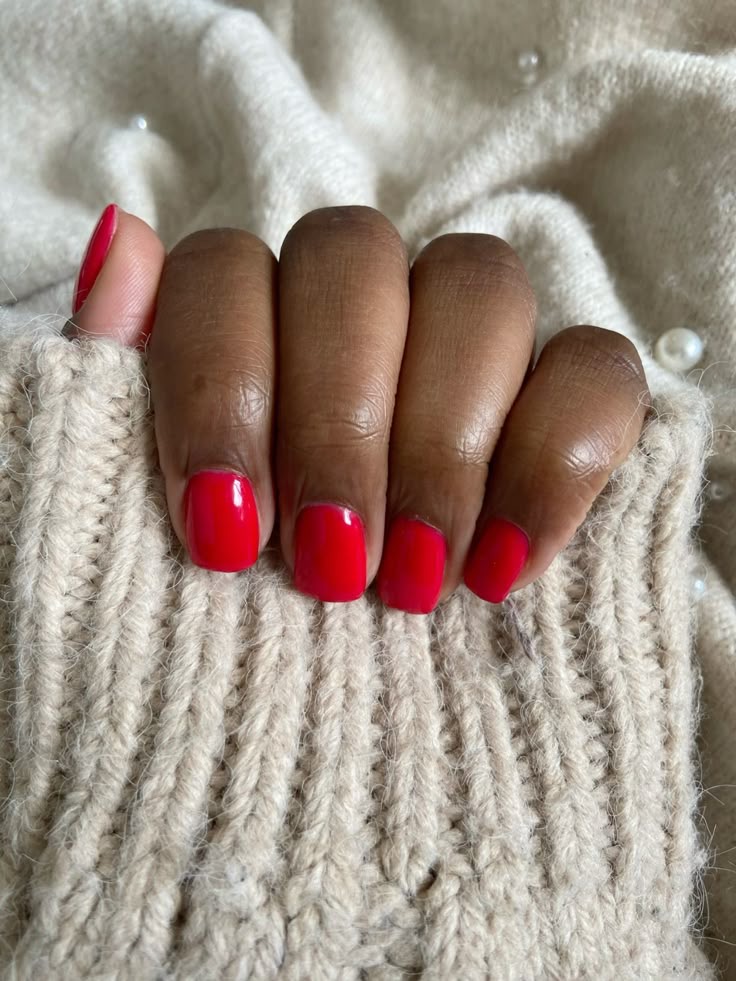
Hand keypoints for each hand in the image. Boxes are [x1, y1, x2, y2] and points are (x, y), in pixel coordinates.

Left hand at [65, 204, 649, 612]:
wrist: (317, 751)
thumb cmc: (218, 634)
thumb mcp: (127, 534)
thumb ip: (109, 389)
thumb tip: (116, 245)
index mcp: (244, 324)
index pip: (224, 267)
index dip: (223, 388)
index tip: (228, 534)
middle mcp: (357, 310)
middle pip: (353, 257)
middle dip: (338, 421)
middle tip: (332, 567)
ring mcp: (467, 346)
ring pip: (480, 286)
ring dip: (441, 443)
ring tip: (418, 584)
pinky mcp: (566, 404)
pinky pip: (598, 370)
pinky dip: (557, 463)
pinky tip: (506, 567)